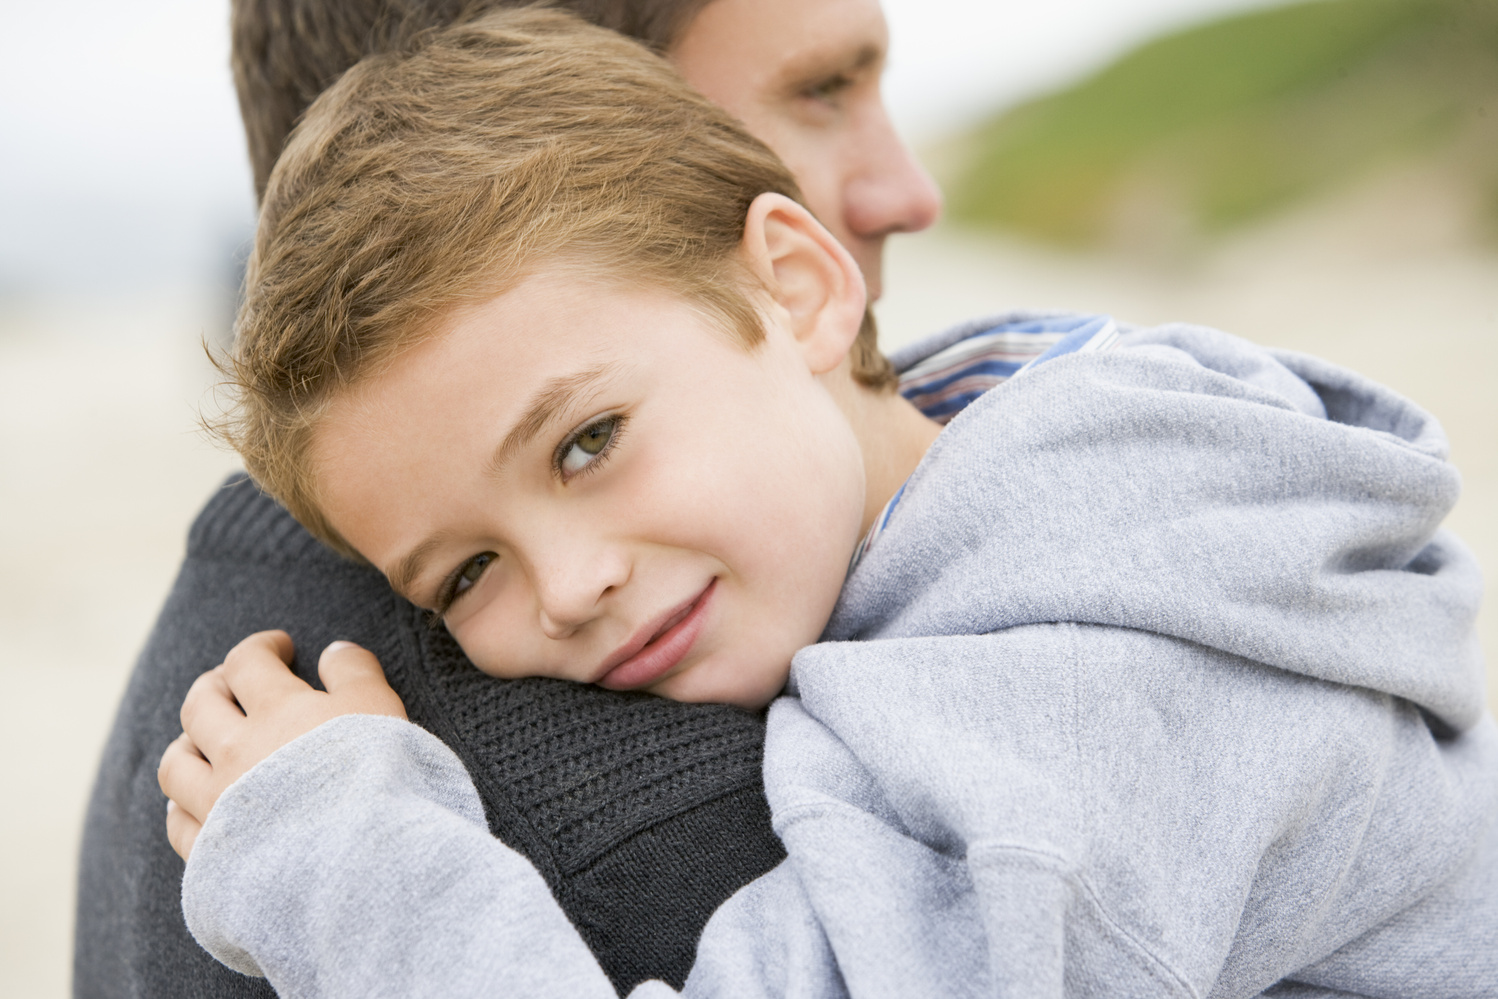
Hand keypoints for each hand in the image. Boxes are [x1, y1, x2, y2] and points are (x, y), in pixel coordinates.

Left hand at [157, 630, 406, 859]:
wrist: (362, 861)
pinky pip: (179, 822)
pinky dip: (182, 805)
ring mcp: (218, 803)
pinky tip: (195, 803)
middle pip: (201, 704)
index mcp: (278, 709)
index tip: (279, 647)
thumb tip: (333, 650)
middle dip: (216, 684)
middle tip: (235, 684)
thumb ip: (356, 672)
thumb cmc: (377, 779)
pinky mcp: (213, 852)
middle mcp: (236, 751)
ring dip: (187, 742)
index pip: (249, 661)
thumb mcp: (381, 709)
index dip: (262, 646)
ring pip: (176, 763)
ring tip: (205, 740)